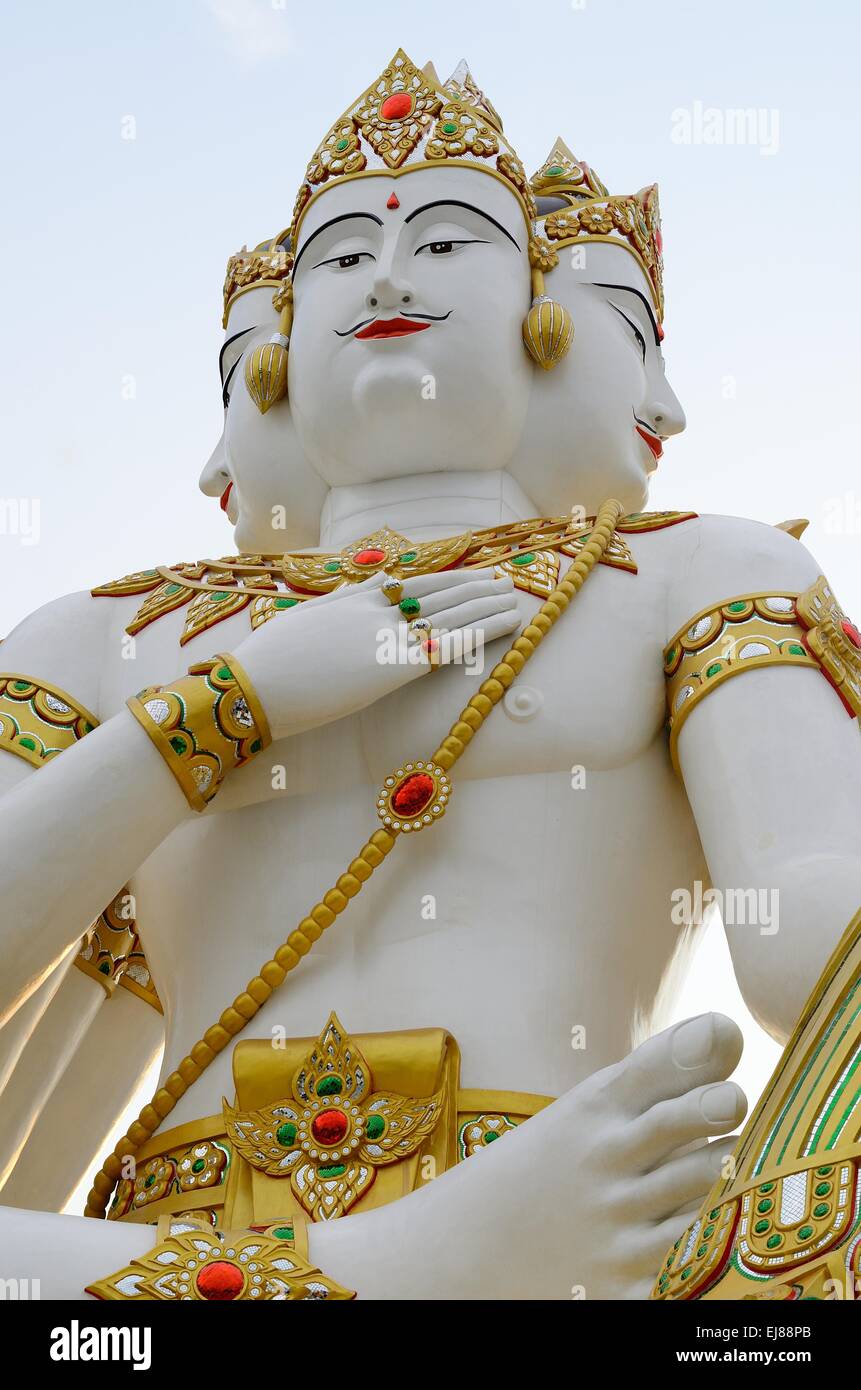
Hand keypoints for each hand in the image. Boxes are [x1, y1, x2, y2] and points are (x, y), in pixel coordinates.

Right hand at [232, 569, 520, 740]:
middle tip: (504, 582)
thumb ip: (340, 605)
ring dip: (487, 606)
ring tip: (514, 599)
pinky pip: (449, 644)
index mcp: (353, 598)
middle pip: (438, 593)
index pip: (412, 583)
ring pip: (451, 614)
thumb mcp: (306, 621)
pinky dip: (481, 632)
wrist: (254, 685)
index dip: (446, 580)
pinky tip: (505, 625)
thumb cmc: (269, 663)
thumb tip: (366, 591)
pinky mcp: (394, 666)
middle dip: (475, 588)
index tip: (469, 576)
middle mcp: (376, 610)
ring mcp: (387, 636)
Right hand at [319, 1012, 746, 1299]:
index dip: (704, 1049)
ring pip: (708, 1194)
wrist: (463, 1253)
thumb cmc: (549, 1169)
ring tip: (727, 1166)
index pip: (659, 1068)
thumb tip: (728, 1031)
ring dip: (729, 1175)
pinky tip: (713, 1233)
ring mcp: (618, 1230)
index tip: (726, 1038)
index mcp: (593, 1111)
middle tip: (731, 1103)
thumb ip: (657, 1075)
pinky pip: (689, 1265)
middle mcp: (606, 1164)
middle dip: (723, 1106)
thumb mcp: (584, 1111)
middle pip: (693, 1123)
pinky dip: (707, 1248)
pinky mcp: (625, 1288)